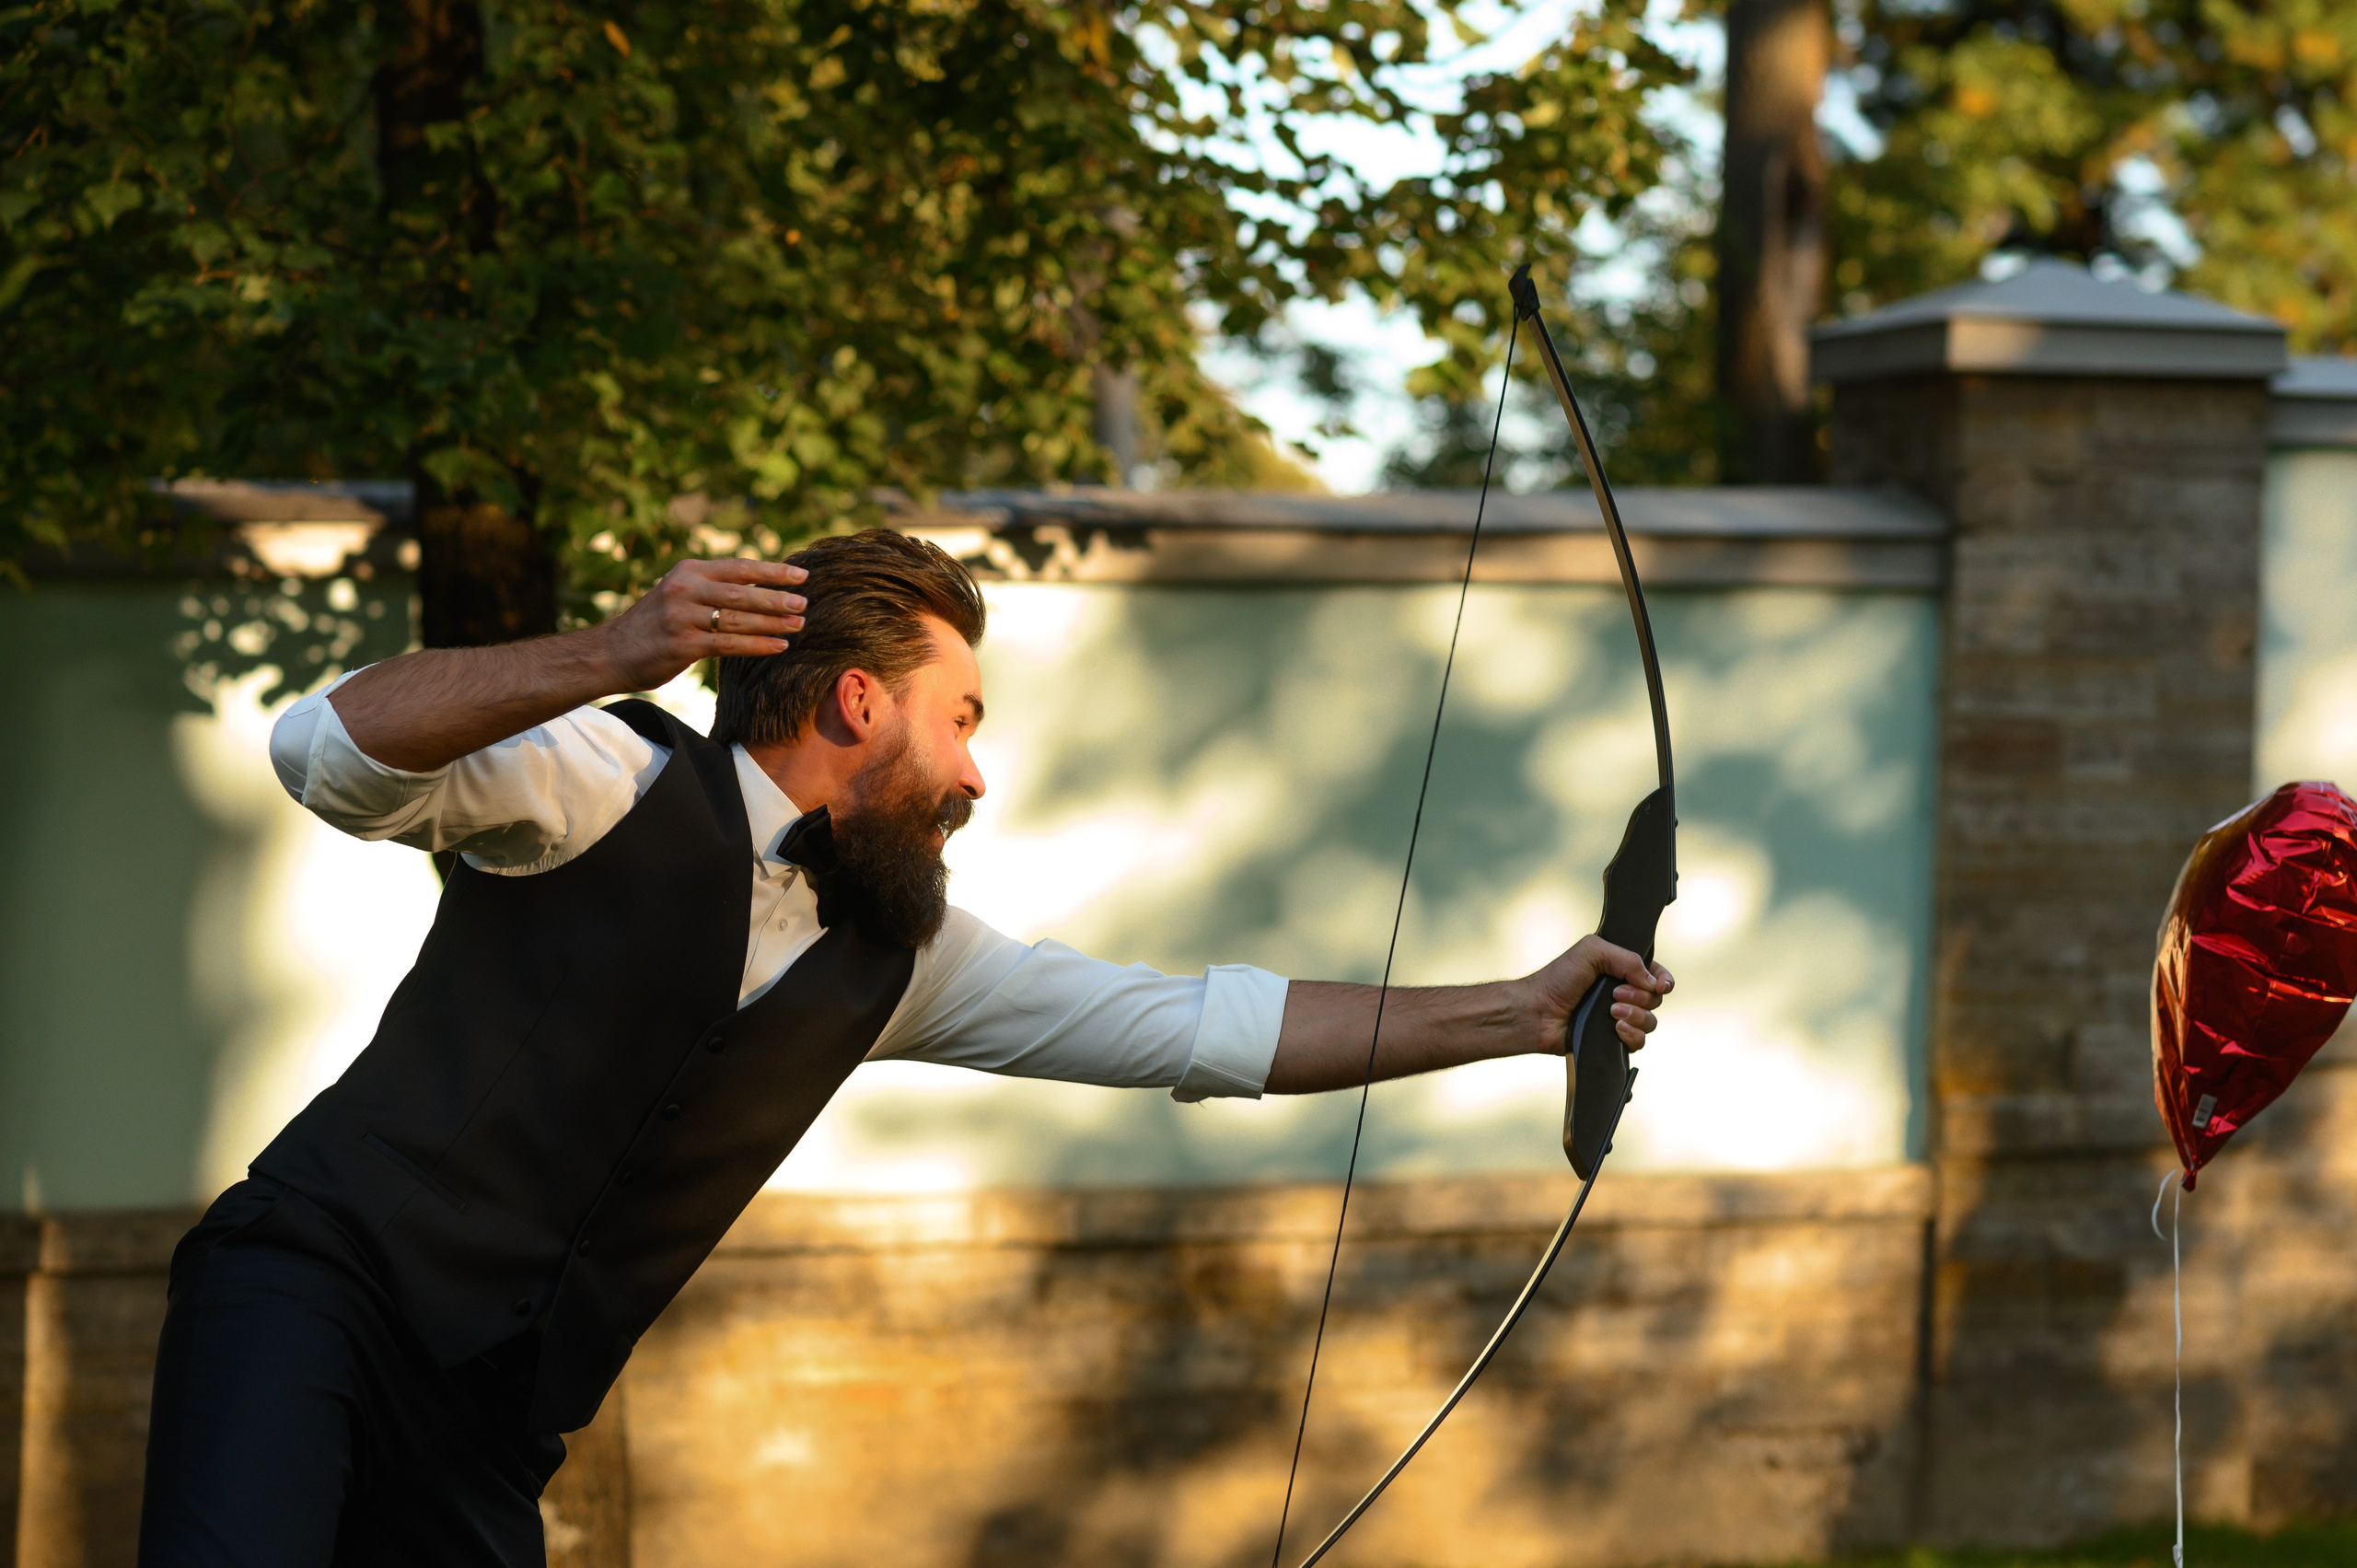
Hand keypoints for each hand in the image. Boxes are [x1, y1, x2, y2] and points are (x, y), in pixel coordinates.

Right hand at [597, 557, 808, 691]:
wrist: (611, 651)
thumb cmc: (655, 623)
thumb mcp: (679, 593)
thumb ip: (712, 587)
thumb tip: (762, 587)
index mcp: (688, 571)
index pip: (739, 567)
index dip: (772, 571)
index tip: (801, 575)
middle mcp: (684, 589)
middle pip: (742, 592)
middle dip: (777, 598)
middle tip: (805, 603)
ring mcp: (682, 617)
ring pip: (737, 619)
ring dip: (772, 623)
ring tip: (799, 626)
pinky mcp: (682, 645)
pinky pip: (728, 644)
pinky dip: (757, 645)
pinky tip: (778, 647)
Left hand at [1523, 935, 1673, 1052]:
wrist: (1538, 1012)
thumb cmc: (1557, 980)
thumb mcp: (1592, 951)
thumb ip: (1627, 958)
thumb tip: (1652, 980)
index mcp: (1619, 969)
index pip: (1655, 974)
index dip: (1663, 980)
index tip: (1661, 984)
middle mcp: (1622, 993)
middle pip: (1655, 999)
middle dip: (1641, 996)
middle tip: (1616, 994)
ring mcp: (1618, 1017)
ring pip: (1650, 1022)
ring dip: (1635, 1015)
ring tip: (1612, 1012)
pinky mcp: (1613, 1039)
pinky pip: (1639, 1042)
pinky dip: (1631, 1035)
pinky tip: (1615, 1029)